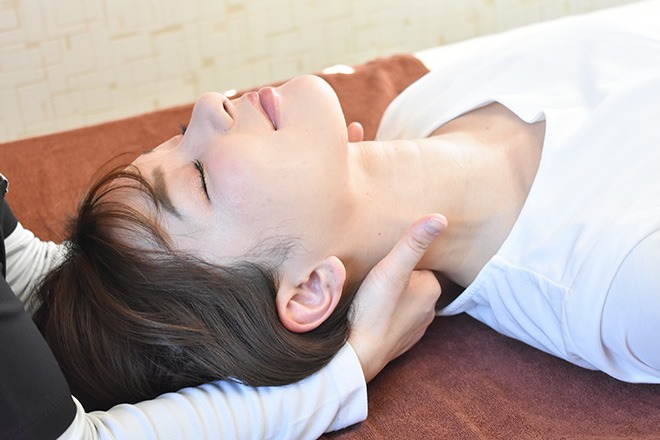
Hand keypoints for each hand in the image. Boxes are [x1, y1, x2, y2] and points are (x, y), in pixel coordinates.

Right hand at [348, 214, 446, 381]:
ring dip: (392, 296)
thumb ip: (414, 241)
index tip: (388, 254)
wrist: (356, 353)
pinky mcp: (398, 342)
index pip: (423, 263)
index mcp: (432, 289)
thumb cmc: (374, 308)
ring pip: (405, 302)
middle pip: (414, 282)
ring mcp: (414, 329)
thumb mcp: (393, 267)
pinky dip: (386, 314)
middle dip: (400, 276)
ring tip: (372, 289)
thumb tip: (441, 217)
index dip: (405, 256)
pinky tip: (371, 311)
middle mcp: (429, 311)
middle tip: (377, 269)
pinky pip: (394, 320)